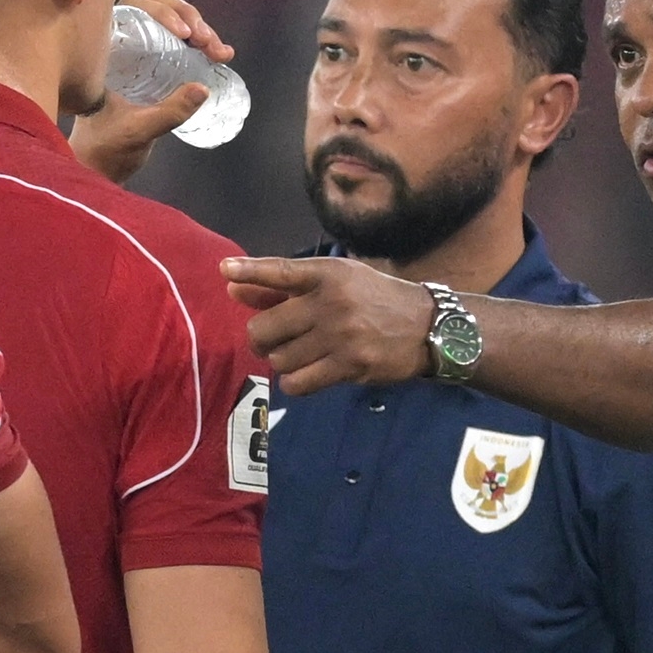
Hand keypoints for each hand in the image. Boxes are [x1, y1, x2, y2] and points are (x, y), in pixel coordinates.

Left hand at [70, 0, 234, 184]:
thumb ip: (168, 113)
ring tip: (220, 52)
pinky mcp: (156, 65)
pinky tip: (220, 55)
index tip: (183, 33)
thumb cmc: (106, 147)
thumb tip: (203, 89)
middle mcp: (122, 42)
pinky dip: (201, 44)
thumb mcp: (137, 130)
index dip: (162, 11)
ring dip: (200, 30)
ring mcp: (141, 51)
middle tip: (208, 43)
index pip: (134, 8)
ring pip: (173, 22)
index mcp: (106, 47)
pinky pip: (179, 42)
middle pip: (158, 8)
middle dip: (189, 18)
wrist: (102, 165)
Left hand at [222, 256, 435, 395]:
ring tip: (301, 355)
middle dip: (262, 340)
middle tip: (277, 340)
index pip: (281, 270)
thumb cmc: (373, 300)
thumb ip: (283, 288)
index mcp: (327, 273)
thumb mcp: (336, 282)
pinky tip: (306, 374)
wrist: (427, 326)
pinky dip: (294, 382)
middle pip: (264, 328)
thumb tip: (232, 287)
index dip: (250, 270)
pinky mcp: (349, 364)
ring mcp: (340, 334)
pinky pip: (298, 382)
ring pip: (279, 359)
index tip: (225, 269)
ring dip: (282, 362)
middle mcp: (332, 301)